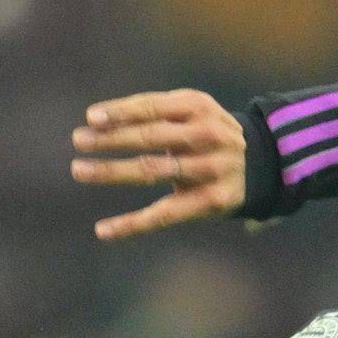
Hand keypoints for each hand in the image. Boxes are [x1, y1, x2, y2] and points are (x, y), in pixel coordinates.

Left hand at [73, 89, 248, 241]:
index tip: (91, 118)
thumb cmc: (203, 134)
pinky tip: (103, 230)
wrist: (259, 163)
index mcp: (199, 107)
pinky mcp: (212, 201)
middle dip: (112, 139)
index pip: (153, 107)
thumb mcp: (188, 112)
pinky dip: (132, 224)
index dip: (122, 111)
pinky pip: (165, 214)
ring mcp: (212, 169)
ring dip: (113, 171)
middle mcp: (209, 135)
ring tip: (80, 169)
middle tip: (78, 140)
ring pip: (154, 171)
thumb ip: (151, 113)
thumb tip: (96, 122)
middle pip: (152, 137)